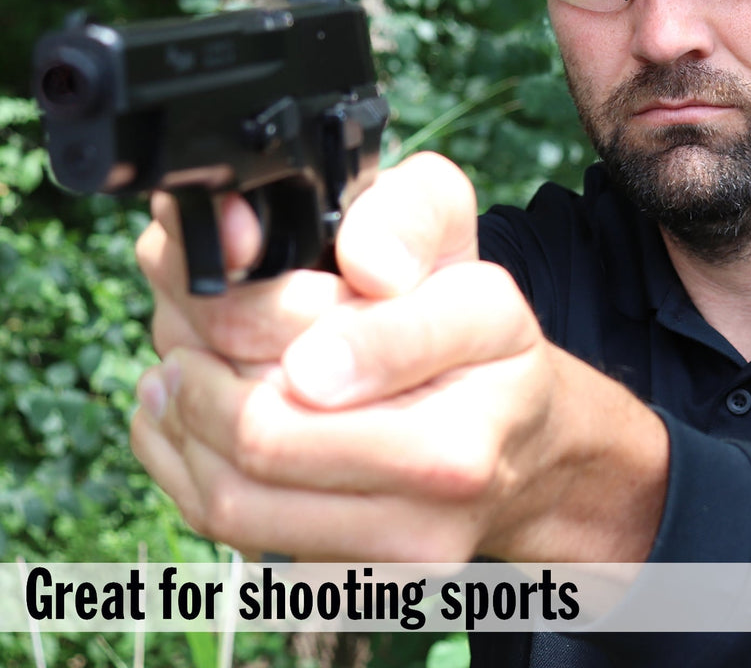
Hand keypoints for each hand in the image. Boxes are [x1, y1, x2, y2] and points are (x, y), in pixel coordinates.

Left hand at [131, 153, 668, 561]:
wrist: (521, 438)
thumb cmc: (467, 322)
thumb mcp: (449, 222)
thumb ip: (406, 216)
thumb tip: (366, 267)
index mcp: (485, 341)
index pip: (352, 339)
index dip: (256, 316)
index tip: (229, 279)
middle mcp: (459, 457)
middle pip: (263, 433)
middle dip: (201, 367)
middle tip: (186, 322)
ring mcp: (414, 537)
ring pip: (235, 497)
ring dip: (185, 423)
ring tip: (185, 369)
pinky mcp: (370, 579)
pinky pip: (238, 536)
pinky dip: (195, 471)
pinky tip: (199, 420)